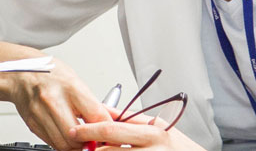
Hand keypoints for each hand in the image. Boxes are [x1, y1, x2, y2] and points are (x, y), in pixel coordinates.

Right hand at [0, 58, 111, 150]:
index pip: (96, 116)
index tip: (109, 134)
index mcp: (70, 87)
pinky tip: (66, 135)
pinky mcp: (33, 124)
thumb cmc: (50, 74)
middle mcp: (54, 100)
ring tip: (81, 139)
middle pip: (77, 136)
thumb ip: (92, 104)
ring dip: (75, 146)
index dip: (106, 130)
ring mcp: (41, 114)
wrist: (20, 73)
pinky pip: (52, 142)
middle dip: (88, 142)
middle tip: (95, 141)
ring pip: (63, 144)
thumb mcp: (76, 82)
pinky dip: (62, 143)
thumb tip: (112, 119)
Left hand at [67, 107, 202, 150]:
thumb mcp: (156, 125)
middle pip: (109, 149)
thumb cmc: (178, 146)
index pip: (113, 129)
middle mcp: (152, 149)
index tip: (76, 130)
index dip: (90, 129)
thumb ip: (129, 119)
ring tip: (94, 150)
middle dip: (91, 146)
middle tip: (77, 142)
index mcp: (153, 132)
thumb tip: (104, 109)